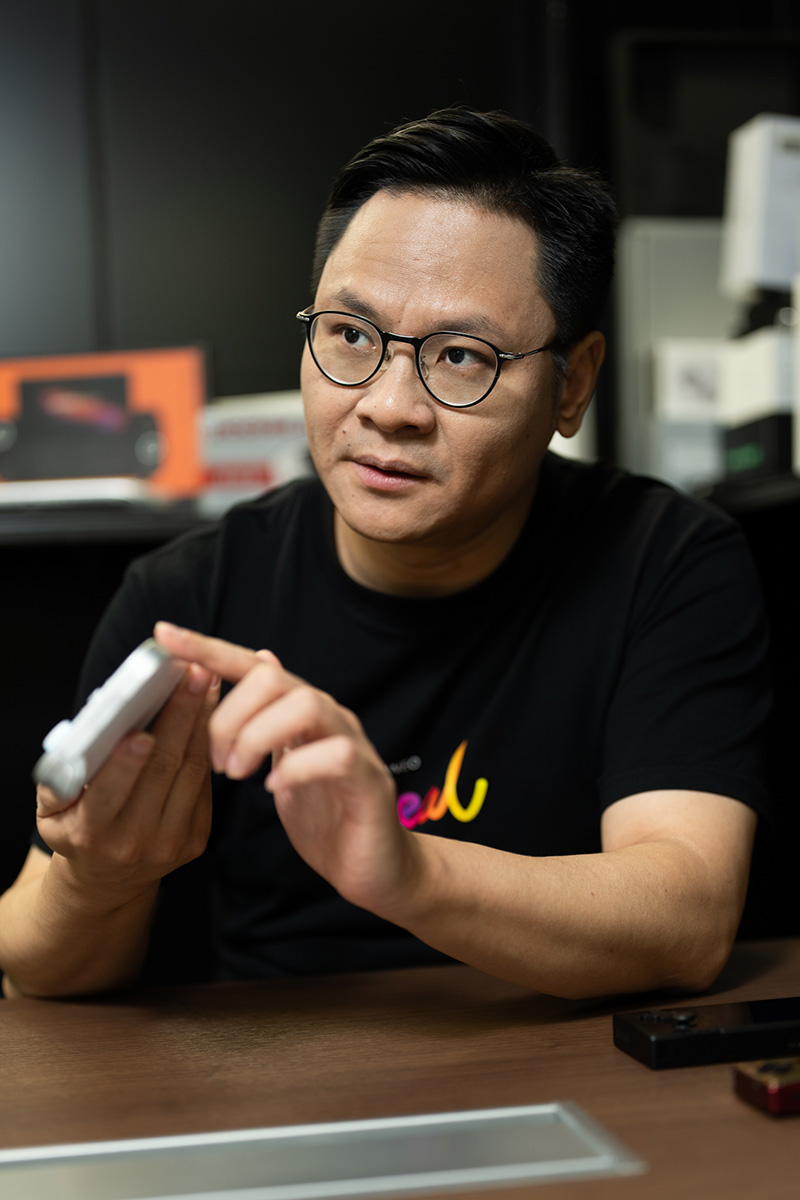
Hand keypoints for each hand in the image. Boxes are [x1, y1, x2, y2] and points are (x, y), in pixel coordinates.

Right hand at [36, 663, 218, 899]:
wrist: (109, 877)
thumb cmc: (76, 825)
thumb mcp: (52, 811)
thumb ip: (58, 779)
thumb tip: (79, 740)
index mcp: (90, 833)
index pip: (109, 794)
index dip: (126, 763)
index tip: (139, 730)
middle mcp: (133, 842)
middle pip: (162, 772)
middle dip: (179, 718)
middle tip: (191, 676)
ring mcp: (170, 842)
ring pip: (190, 772)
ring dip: (202, 722)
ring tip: (205, 682)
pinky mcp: (196, 839)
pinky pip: (205, 784)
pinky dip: (208, 743)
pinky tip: (211, 711)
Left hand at [154, 622, 420, 915]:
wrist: (376, 868)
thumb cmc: (325, 817)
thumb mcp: (281, 762)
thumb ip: (265, 717)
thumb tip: (257, 656)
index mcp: (301, 712)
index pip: (252, 664)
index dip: (208, 648)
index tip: (163, 635)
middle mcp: (328, 717)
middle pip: (274, 678)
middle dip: (230, 713)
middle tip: (218, 761)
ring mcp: (353, 744)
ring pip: (306, 704)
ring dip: (258, 736)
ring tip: (239, 774)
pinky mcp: (370, 781)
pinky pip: (336, 755)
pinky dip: (296, 768)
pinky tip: (275, 787)